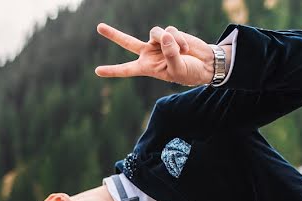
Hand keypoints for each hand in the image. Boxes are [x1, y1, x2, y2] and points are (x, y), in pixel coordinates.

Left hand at [95, 23, 214, 85]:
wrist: (204, 63)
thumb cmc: (190, 72)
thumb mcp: (178, 70)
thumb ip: (170, 54)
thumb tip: (163, 36)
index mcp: (148, 68)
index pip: (127, 70)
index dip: (112, 71)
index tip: (97, 71)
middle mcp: (150, 54)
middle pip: (128, 43)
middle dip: (114, 35)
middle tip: (99, 27)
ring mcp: (158, 42)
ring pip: (155, 33)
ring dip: (169, 41)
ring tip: (182, 51)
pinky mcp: (169, 33)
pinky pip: (169, 31)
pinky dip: (179, 39)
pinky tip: (186, 48)